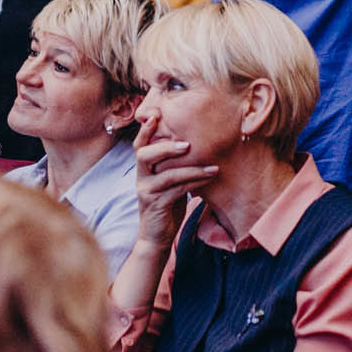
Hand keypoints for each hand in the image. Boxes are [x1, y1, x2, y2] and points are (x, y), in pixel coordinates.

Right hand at [131, 136, 217, 250]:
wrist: (156, 237)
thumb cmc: (166, 205)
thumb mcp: (169, 182)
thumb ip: (173, 166)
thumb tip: (194, 144)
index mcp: (143, 170)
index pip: (139, 146)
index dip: (145, 130)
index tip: (155, 115)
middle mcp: (141, 178)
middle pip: (144, 154)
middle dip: (165, 146)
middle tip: (187, 144)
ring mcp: (146, 191)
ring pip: (167, 174)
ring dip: (192, 168)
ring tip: (212, 166)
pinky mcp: (156, 204)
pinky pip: (177, 189)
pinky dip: (196, 181)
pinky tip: (210, 177)